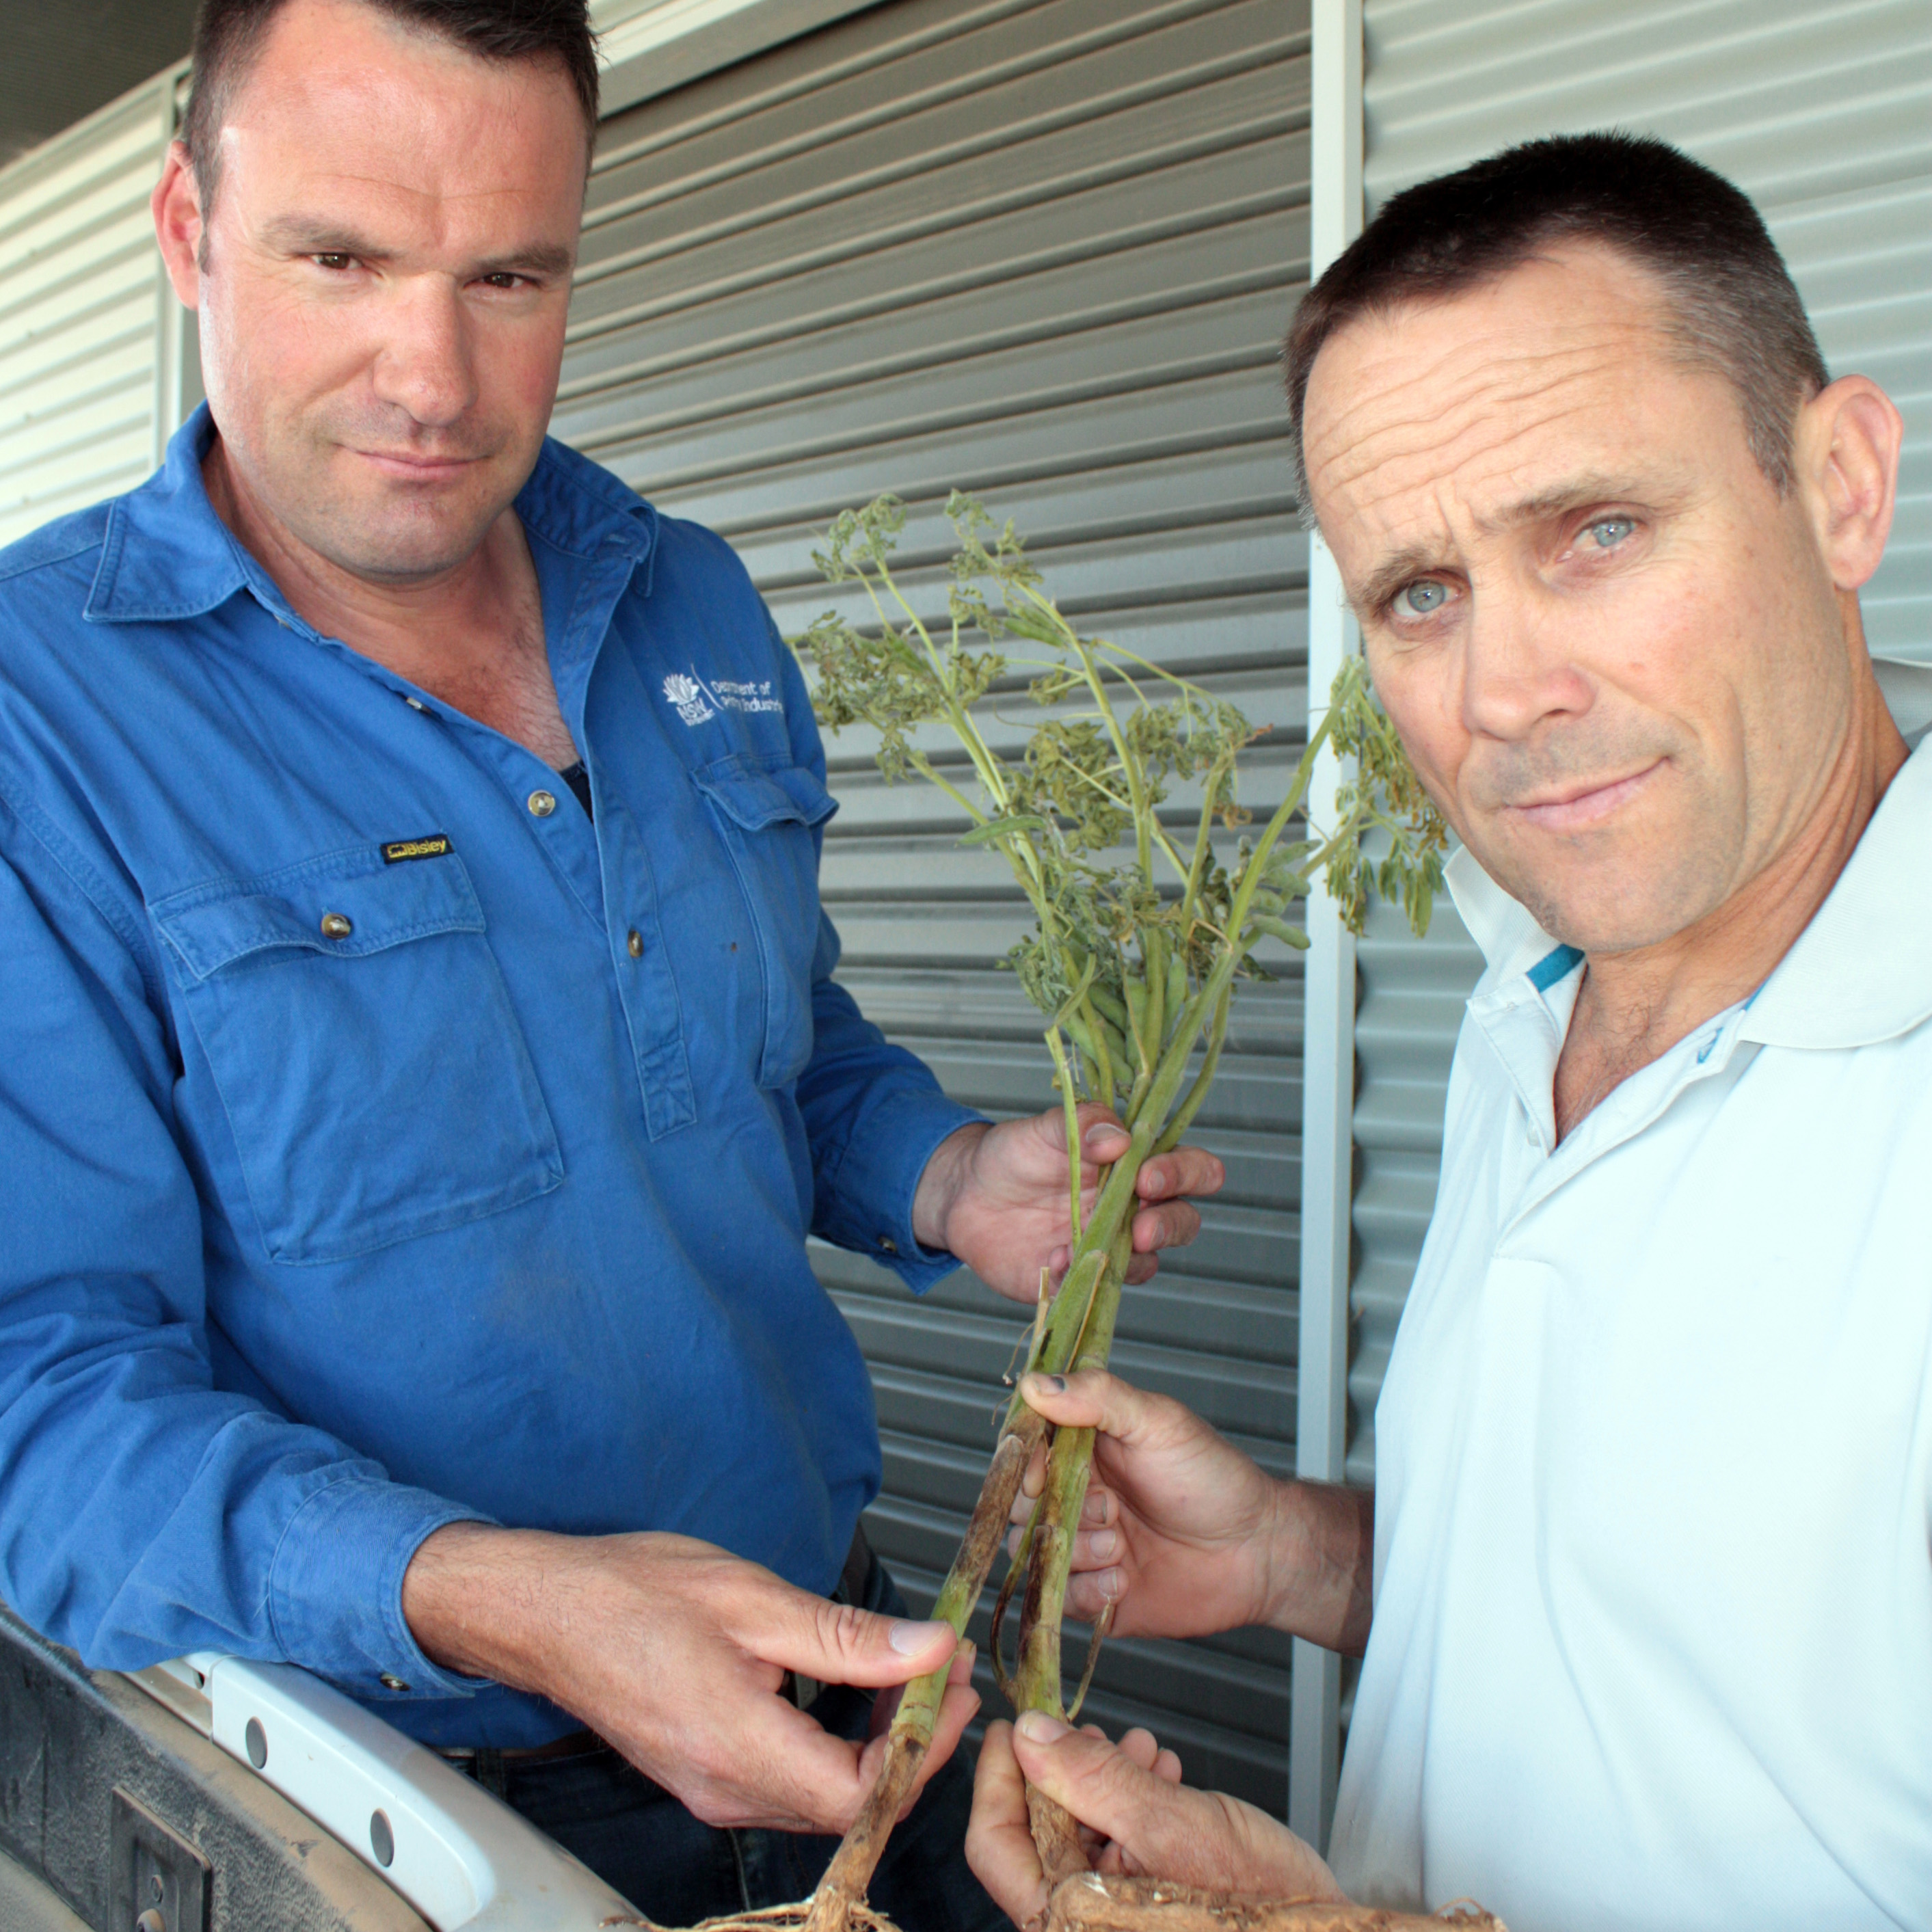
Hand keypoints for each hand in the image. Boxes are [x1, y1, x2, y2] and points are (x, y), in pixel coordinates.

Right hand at [401, 1524, 978, 1831]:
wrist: (546, 1611)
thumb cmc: (634, 1594)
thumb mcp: (752, 1599)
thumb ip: (846, 1637)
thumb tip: (929, 1649)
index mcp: (737, 1748)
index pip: (860, 1794)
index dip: (922, 1752)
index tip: (955, 1689)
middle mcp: (725, 1789)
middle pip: (848, 1803)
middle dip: (915, 1744)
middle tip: (950, 1671)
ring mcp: (712, 1789)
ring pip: (824, 1795)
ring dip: (882, 1744)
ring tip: (919, 1672)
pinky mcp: (706, 1775)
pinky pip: (792, 1781)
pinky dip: (841, 1744)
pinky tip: (862, 1691)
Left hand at [913, 1106, 1224, 1303]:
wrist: (967, 1195)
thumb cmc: (1015, 1155)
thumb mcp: (1044, 1128)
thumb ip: (1083, 1125)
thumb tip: (1120, 1138)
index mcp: (1136, 1165)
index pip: (1193, 1169)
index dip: (1185, 1174)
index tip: (1148, 1175)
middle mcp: (1134, 1209)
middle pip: (1184, 1221)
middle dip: (1170, 1225)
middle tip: (1140, 1227)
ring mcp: (1111, 1247)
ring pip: (1150, 1263)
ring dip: (1125, 1258)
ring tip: (1081, 1245)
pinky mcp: (1080, 1278)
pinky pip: (1096, 1288)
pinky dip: (1079, 1277)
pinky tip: (1053, 1259)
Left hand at [966, 1712, 1341, 1926]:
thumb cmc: (1259, 1906)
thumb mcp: (1171, 1825)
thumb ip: (1094, 1781)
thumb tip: (1030, 1736)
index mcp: (1069, 1919)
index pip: (993, 1847)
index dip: (994, 1779)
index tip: (1007, 1725)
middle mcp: (1080, 1923)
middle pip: (1035, 1836)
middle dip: (1061, 1771)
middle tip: (1086, 1728)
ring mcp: (1110, 1917)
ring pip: (1077, 1837)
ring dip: (1100, 1781)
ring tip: (1140, 1748)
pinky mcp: (1144, 1909)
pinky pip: (1114, 1851)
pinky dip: (1131, 1805)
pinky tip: (1163, 1776)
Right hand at [1011, 1370, 1374, 1653]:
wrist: (1258, 1549)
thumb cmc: (1213, 1478)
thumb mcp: (1157, 1422)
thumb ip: (1097, 1397)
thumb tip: (1036, 1384)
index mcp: (1083, 1451)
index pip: (1025, 1453)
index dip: (1026, 1467)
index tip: (1044, 1476)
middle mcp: (1077, 1498)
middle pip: (1020, 1508)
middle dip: (1055, 1514)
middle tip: (1108, 1510)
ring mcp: (1085, 1548)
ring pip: (1035, 1555)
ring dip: (1075, 1552)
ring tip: (1122, 1546)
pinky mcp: (1097, 1595)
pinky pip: (1062, 1601)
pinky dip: (1088, 1592)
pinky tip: (1124, 1579)